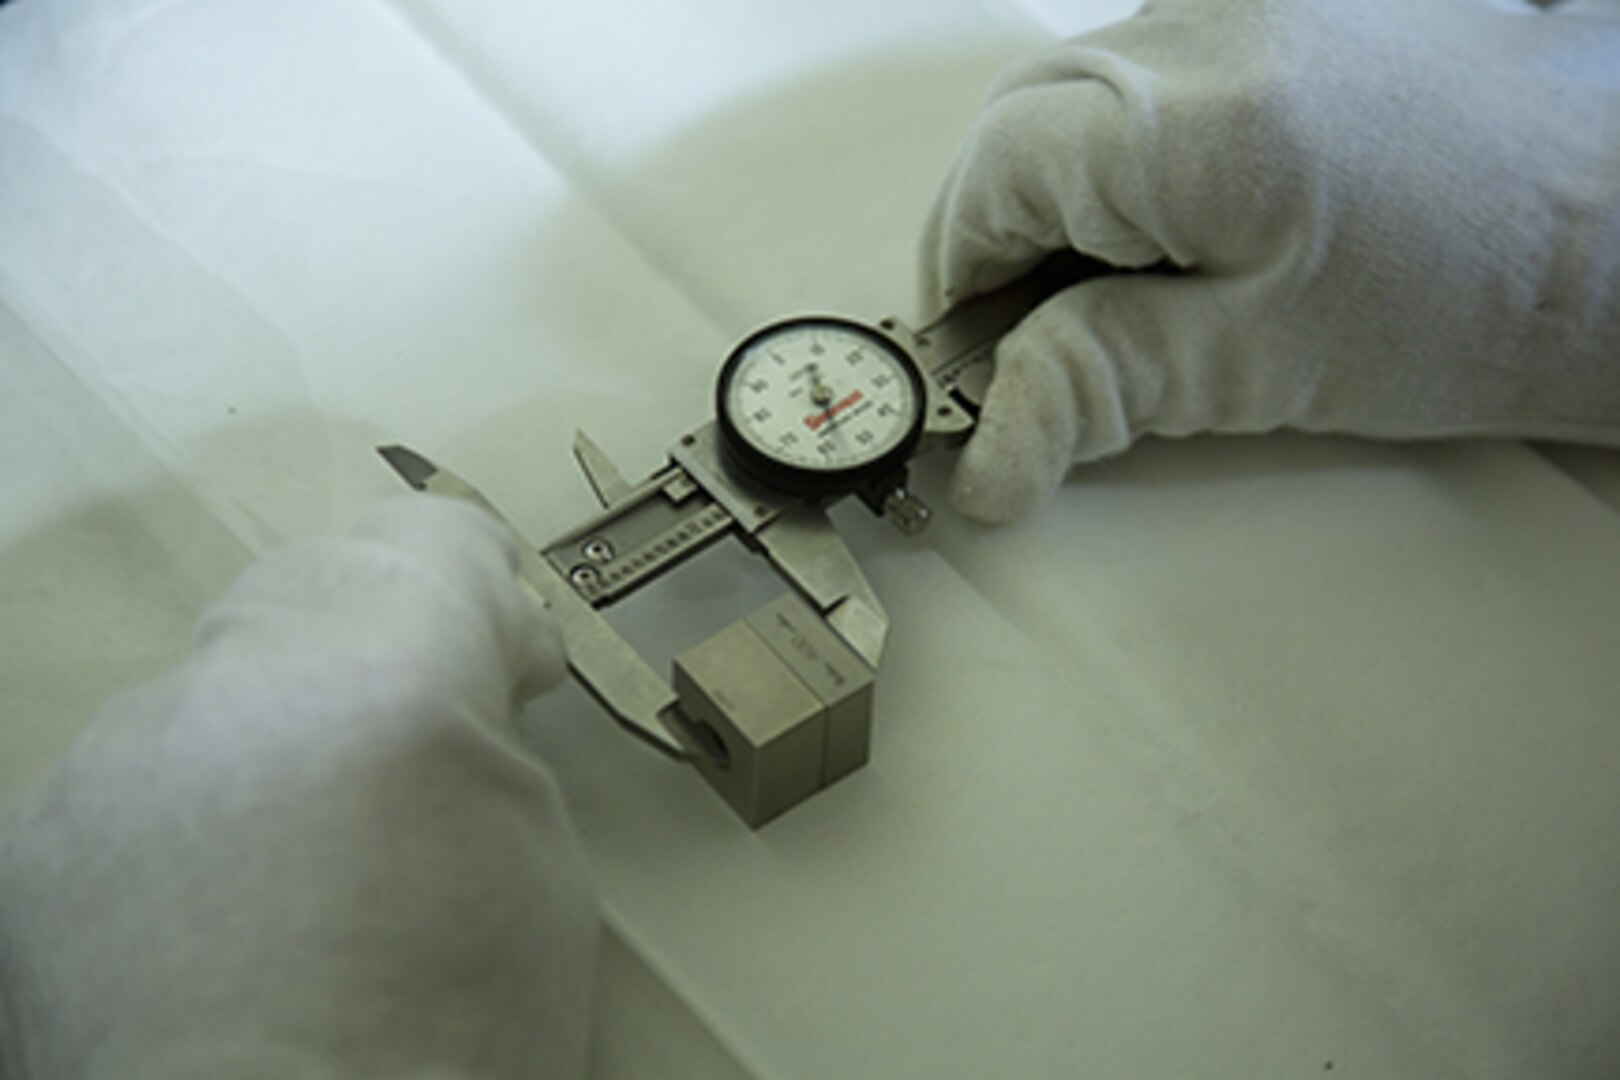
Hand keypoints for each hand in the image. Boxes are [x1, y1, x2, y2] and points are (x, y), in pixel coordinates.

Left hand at [0, 497, 596, 1077]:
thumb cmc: (452, 1040)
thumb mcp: (542, 865)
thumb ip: (488, 734)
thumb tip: (456, 686)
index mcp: (383, 679)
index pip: (428, 540)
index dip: (480, 581)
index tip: (504, 650)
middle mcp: (228, 686)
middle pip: (314, 579)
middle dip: (380, 638)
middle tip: (422, 736)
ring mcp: (114, 759)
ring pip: (219, 681)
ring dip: (280, 727)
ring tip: (314, 853)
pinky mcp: (38, 838)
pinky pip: (145, 773)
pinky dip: (200, 807)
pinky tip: (226, 909)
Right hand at [924, 0, 1619, 522]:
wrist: (1614, 224)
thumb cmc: (1476, 301)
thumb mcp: (1261, 368)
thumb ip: (1099, 386)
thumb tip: (988, 457)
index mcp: (1195, 118)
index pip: (994, 175)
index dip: (967, 277)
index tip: (980, 358)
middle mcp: (1210, 23)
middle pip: (1021, 123)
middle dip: (1007, 238)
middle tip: (1041, 339)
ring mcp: (1247, 2)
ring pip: (1075, 98)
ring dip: (1065, 197)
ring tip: (1128, 291)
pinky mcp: (1278, 8)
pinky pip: (1144, 74)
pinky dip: (1124, 156)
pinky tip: (1178, 228)